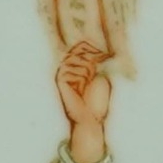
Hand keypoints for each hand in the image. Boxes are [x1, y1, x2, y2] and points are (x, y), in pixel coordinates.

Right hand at [55, 42, 112, 162]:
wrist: (91, 117)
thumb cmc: (97, 99)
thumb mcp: (101, 76)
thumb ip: (97, 60)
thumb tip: (96, 46)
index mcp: (76, 63)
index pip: (83, 45)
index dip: (95, 51)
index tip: (103, 61)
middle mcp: (66, 65)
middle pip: (81, 50)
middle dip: (93, 64)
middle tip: (92, 80)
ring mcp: (62, 71)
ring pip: (80, 62)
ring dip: (88, 74)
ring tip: (85, 87)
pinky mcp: (59, 79)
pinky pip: (74, 72)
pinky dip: (81, 81)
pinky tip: (79, 91)